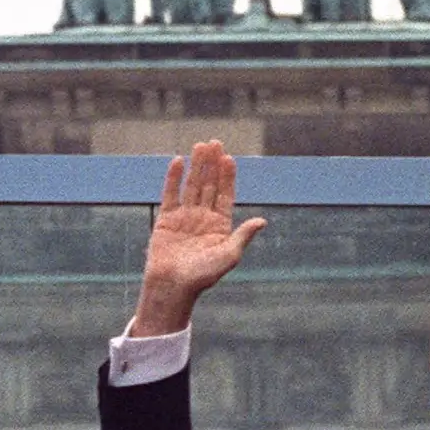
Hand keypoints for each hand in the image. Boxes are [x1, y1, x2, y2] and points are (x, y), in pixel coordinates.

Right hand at [129, 140, 266, 335]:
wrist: (173, 287)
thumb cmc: (203, 276)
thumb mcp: (229, 256)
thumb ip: (243, 236)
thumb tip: (263, 221)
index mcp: (220, 225)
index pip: (225, 195)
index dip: (227, 177)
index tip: (229, 158)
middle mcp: (203, 218)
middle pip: (209, 185)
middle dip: (213, 164)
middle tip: (215, 142)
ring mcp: (185, 217)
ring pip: (192, 186)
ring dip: (197, 166)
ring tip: (200, 146)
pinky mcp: (167, 219)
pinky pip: (171, 194)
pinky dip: (174, 178)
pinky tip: (179, 161)